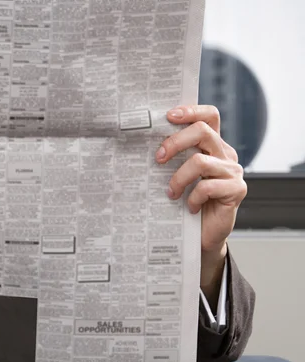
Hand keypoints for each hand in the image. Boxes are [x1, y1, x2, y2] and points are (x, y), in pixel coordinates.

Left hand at [156, 105, 246, 301]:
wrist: (201, 235)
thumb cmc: (185, 202)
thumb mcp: (176, 175)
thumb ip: (170, 158)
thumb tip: (140, 142)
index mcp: (212, 145)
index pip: (209, 116)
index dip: (191, 111)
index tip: (168, 116)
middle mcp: (225, 154)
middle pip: (203, 131)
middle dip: (175, 142)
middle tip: (158, 159)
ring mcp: (233, 172)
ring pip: (201, 162)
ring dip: (179, 178)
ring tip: (171, 193)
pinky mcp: (236, 190)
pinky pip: (208, 186)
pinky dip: (192, 197)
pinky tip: (187, 207)